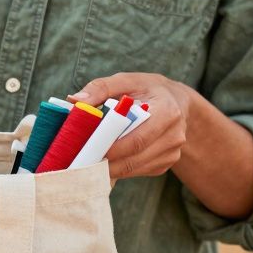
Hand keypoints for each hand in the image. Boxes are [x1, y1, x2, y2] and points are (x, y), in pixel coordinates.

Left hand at [69, 73, 195, 179]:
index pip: (138, 138)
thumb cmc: (147, 90)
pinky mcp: (166, 163)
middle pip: (135, 158)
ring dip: (111, 170)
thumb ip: (101, 88)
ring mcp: (172, 152)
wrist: (177, 102)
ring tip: (88, 165)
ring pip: (136, 168)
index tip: (90, 151)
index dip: (113, 148)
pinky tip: (105, 164)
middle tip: (82, 164)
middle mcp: (174, 136)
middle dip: (107, 163)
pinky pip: (139, 171)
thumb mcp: (127, 80)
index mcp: (167, 112)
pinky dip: (121, 170)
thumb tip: (75, 100)